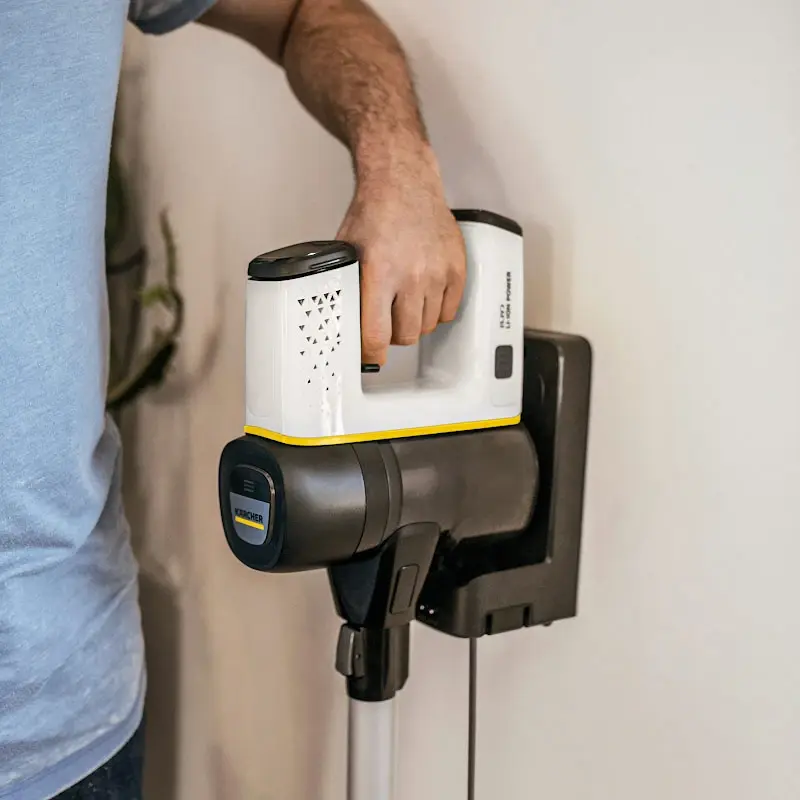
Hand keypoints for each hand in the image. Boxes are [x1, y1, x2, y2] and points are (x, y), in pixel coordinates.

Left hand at [336, 148, 466, 365]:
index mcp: (379, 272)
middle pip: (406, 336)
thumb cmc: (375, 213)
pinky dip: (436, 311)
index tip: (369, 357)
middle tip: (386, 322)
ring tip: (404, 303)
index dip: (371, 354)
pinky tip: (424, 296)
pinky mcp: (457, 269)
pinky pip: (449, 311)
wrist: (404, 182)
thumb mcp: (348, 251)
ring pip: (427, 326)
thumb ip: (350, 288)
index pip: (377, 335)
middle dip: (393, 335)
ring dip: (414, 322)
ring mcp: (438, 273)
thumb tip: (346, 322)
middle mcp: (412, 275)